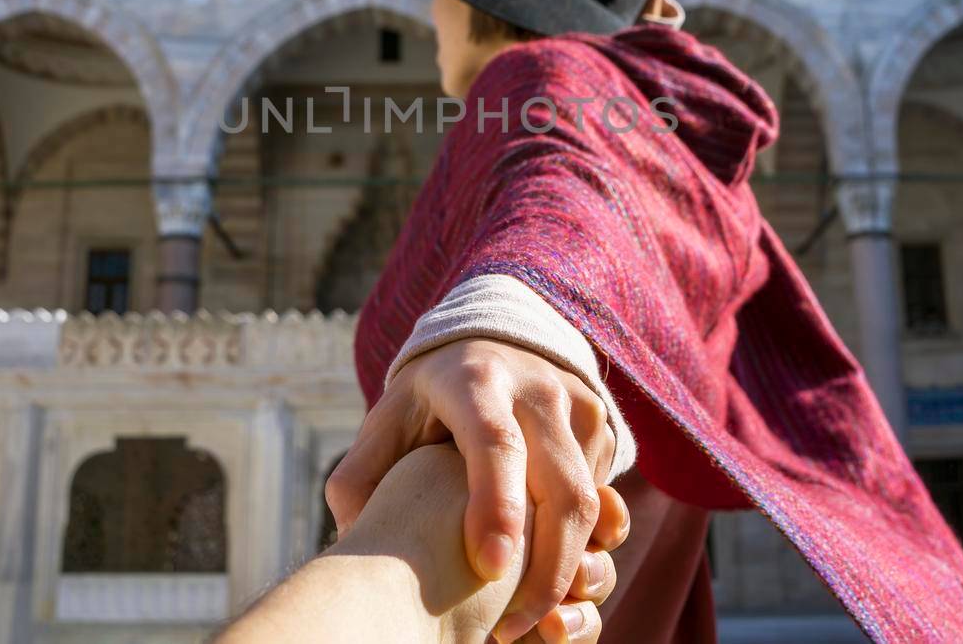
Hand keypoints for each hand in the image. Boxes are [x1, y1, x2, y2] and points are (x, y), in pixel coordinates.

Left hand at [327, 339, 619, 641]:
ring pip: (592, 505)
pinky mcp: (604, 429)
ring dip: (569, 571)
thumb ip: (363, 474)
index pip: (495, 444)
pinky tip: (545, 584)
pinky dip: (581, 553)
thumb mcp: (388, 421)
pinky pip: (605, 504)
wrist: (494, 346)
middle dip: (547, 569)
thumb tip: (357, 532)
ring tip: (529, 622)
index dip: (496, 507)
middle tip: (511, 629)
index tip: (489, 571)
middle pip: (562, 488)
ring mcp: (579, 408)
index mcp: (475, 381)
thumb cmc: (430, 402)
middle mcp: (536, 390)